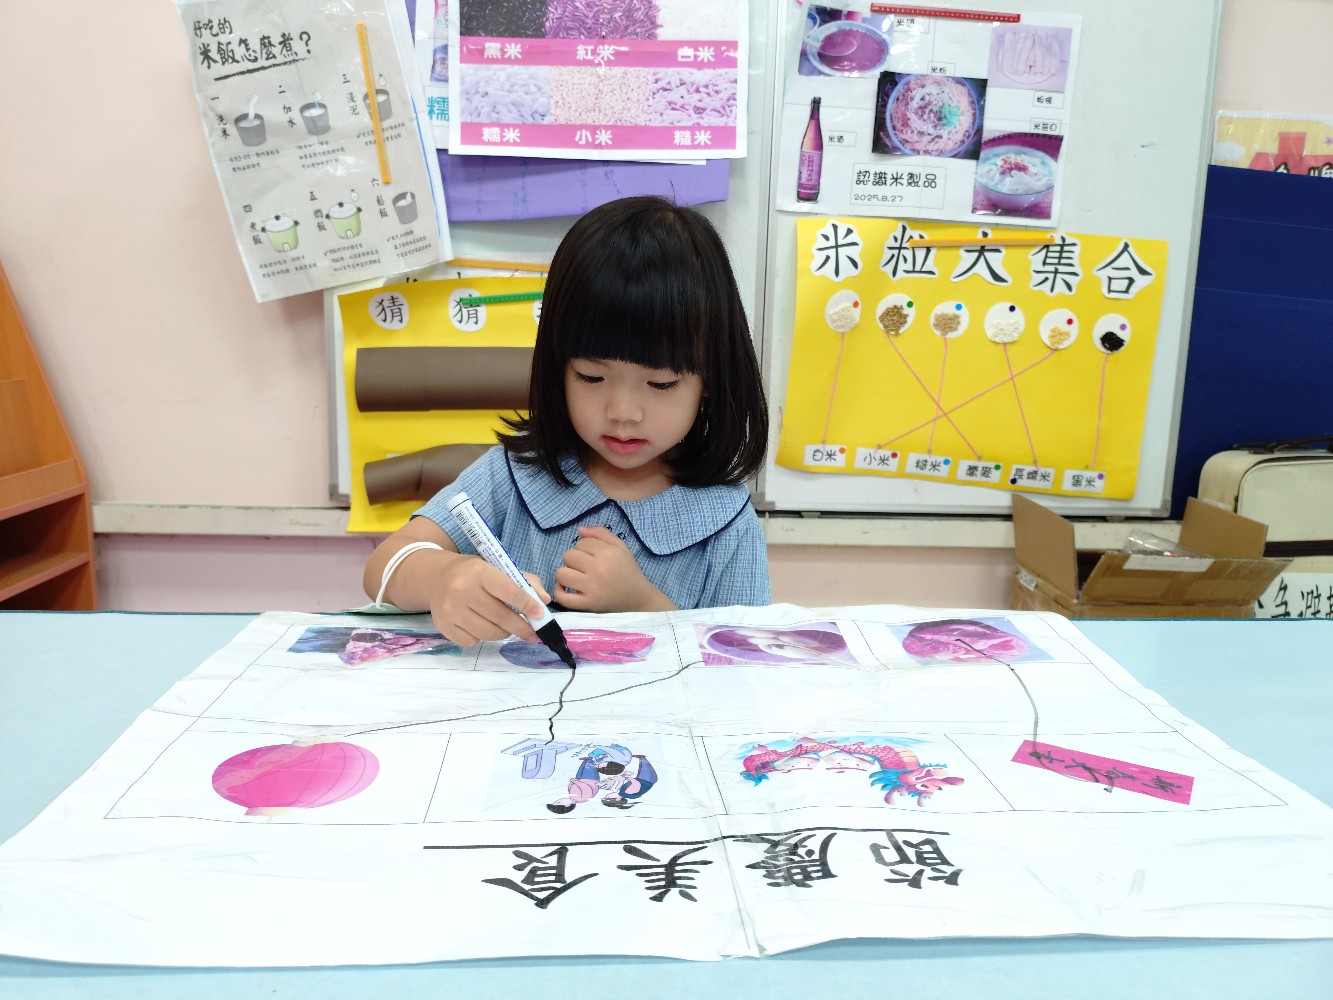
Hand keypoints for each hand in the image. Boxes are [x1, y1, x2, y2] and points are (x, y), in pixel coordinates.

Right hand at [427, 555, 551, 646]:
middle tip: (535, 635)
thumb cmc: (473, 573)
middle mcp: (462, 590)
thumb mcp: (497, 567)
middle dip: (522, 628)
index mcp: (479, 572)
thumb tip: (544, 600)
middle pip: (500, 616)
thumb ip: (524, 581)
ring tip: (508, 627)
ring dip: (504, 633)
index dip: (527, 605)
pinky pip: (472, 641)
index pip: (508, 591)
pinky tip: (482, 625)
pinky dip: (482, 637)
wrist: (436, 577)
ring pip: (488, 632)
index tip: (540, 615)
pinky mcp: (443, 626)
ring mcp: (450, 610)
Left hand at [554, 526, 675, 612]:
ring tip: (576, 576)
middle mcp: (598, 569)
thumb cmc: (628, 570)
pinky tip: (565, 588)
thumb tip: (579, 530)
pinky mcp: (587, 604)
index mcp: (608, 553)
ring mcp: (591, 588)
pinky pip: (562, 597)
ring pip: (561, 573)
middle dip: (575, 559)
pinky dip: (559, 592)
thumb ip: (601, 533)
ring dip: (566, 574)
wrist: (638, 598)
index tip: (594, 556)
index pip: (581, 543)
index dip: (585, 548)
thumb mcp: (620, 547)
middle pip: (568, 556)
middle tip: (585, 567)